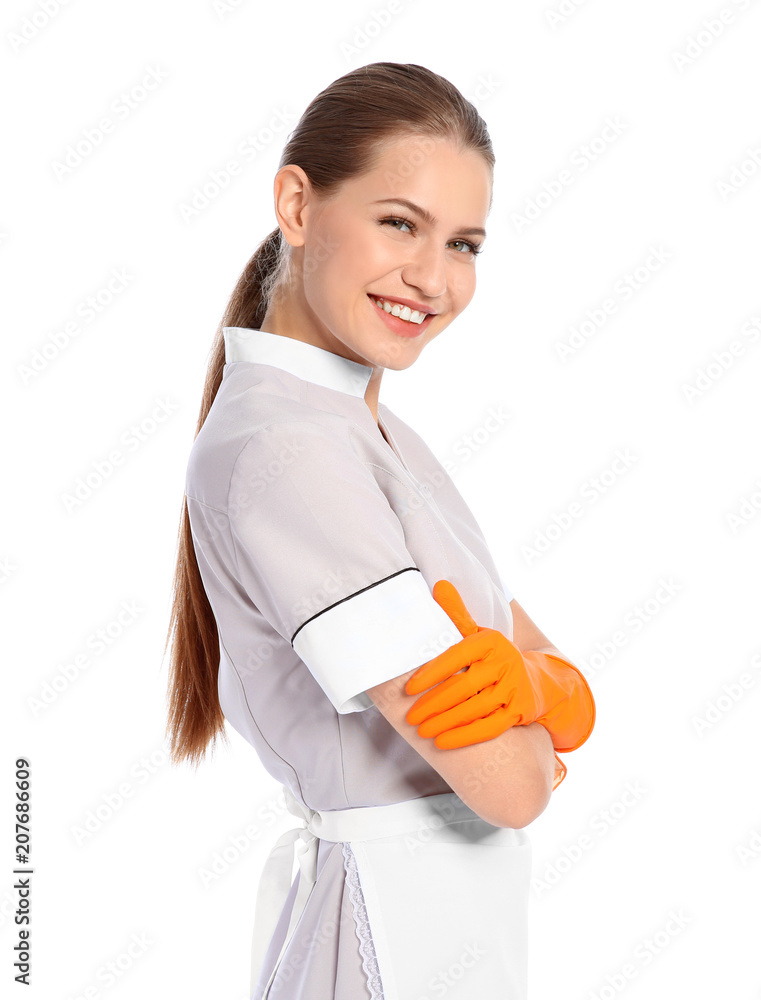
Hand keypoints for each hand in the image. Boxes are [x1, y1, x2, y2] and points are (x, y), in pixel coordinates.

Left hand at [404, 580, 594, 758]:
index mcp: (490, 641)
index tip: (408, 689)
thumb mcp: (479, 634)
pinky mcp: (519, 712)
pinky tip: (442, 743)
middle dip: (433, 704)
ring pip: (474, 709)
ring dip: (445, 722)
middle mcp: (505, 663)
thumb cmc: (495, 657)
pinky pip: (489, 728)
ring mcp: (514, 688)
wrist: (538, 682)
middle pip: (463, 687)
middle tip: (410, 716)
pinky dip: (465, 736)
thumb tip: (438, 585)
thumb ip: (457, 614)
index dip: (430, 674)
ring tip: (422, 731)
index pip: (455, 657)